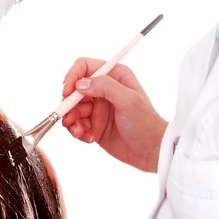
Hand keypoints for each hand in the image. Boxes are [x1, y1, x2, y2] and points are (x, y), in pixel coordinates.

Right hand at [62, 58, 167, 172]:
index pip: (84, 67)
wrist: (150, 151)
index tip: (67, 93)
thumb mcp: (129, 101)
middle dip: (68, 105)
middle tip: (69, 120)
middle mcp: (103, 88)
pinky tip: (89, 138)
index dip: (72, 77)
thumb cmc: (146, 123)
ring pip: (72, 108)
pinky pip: (76, 124)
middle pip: (73, 89)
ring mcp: (97, 106)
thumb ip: (105, 87)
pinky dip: (78, 131)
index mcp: (114, 75)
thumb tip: (80, 84)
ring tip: (81, 133)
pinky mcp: (93, 123)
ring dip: (72, 121)